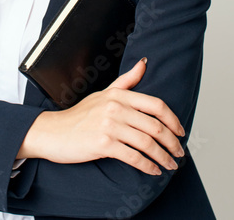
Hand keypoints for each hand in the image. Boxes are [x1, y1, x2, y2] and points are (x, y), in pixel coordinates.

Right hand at [16, 58, 184, 175]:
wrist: (53, 132)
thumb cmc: (79, 115)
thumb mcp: (103, 93)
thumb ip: (126, 81)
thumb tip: (144, 63)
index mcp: (119, 95)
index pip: (156, 105)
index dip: (173, 120)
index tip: (181, 132)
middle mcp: (116, 108)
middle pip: (156, 126)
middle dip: (172, 143)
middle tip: (179, 152)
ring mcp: (109, 126)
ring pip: (147, 143)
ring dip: (163, 157)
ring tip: (170, 165)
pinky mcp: (103, 144)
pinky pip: (133, 157)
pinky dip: (147, 166)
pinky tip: (154, 171)